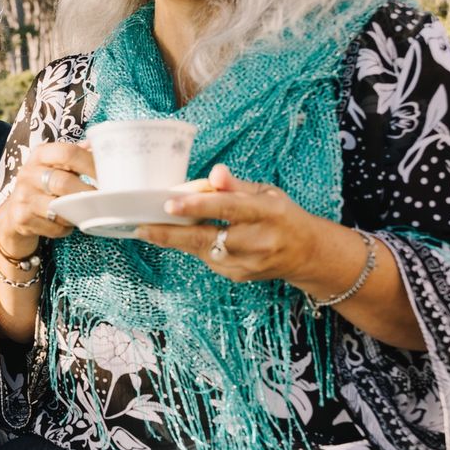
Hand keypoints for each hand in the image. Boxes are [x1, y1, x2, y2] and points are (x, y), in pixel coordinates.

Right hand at [0, 141, 96, 255]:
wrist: (13, 213)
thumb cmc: (43, 186)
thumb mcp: (55, 167)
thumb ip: (76, 157)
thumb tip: (100, 147)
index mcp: (41, 154)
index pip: (68, 153)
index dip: (91, 164)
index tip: (108, 177)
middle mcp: (28, 172)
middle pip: (63, 182)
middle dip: (87, 193)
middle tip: (104, 200)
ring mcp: (22, 196)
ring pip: (58, 207)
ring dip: (76, 213)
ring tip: (86, 213)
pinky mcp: (21, 218)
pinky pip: (53, 226)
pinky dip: (65, 228)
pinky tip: (66, 224)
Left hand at [138, 164, 322, 283]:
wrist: (307, 254)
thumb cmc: (282, 216)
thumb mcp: (267, 193)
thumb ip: (237, 185)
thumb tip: (214, 173)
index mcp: (268, 213)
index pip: (229, 208)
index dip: (199, 205)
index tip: (170, 203)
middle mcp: (258, 241)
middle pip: (208, 237)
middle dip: (172, 232)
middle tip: (142, 225)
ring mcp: (248, 264)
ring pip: (201, 251)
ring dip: (174, 240)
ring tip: (147, 228)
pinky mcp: (238, 276)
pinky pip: (207, 259)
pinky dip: (190, 246)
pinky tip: (176, 236)